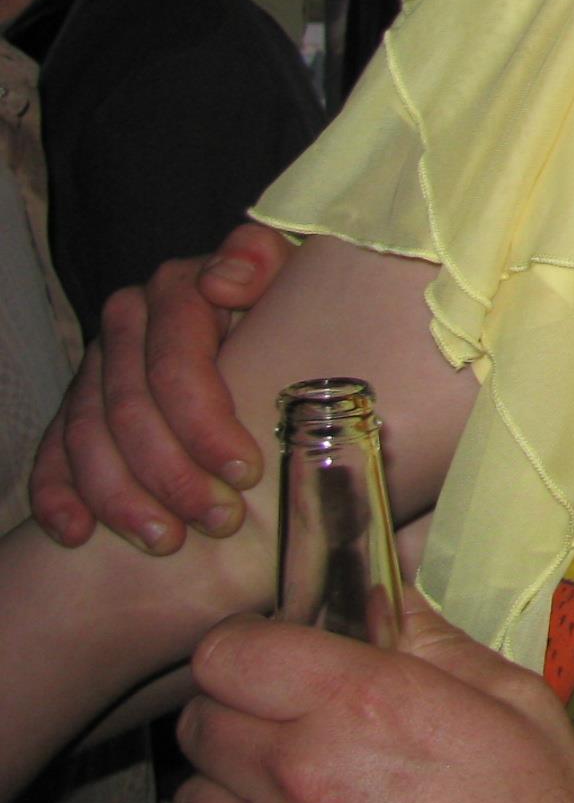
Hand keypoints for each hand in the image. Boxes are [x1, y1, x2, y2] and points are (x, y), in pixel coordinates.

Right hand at [29, 224, 289, 551]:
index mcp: (177, 289)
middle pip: (131, 410)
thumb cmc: (290, 305)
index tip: (245, 472)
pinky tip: (77, 534)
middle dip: (173, 475)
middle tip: (218, 521)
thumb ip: (262, 261)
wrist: (271, 318)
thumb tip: (222, 281)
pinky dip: (59, 496)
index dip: (206, 424)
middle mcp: (128, 322)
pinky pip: (53, 452)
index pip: (175, 365)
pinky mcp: (76, 406)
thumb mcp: (291, 275)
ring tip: (166, 541)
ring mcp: (96, 365)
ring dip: (122, 498)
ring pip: (87, 438)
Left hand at [172, 591, 573, 802]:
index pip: (229, 651)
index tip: (277, 663)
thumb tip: (385, 600)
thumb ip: (437, 645)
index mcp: (366, 704)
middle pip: (201, 722)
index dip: (250, 650)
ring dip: (231, 797)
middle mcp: (302, 777)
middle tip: (294, 733)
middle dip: (241, 717)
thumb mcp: (519, 707)